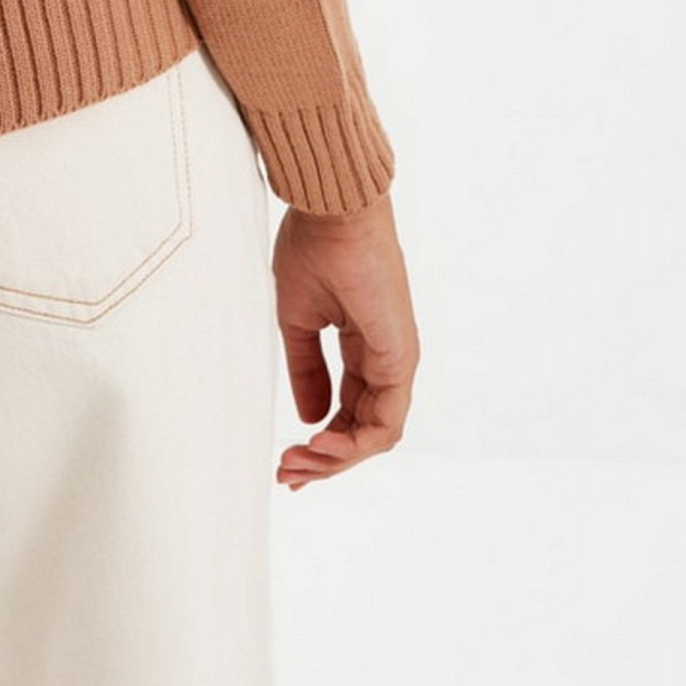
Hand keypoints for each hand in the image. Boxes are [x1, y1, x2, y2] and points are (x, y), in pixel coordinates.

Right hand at [271, 190, 418, 488]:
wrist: (331, 212)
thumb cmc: (313, 249)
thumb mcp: (299, 320)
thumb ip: (307, 369)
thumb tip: (309, 416)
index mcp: (363, 347)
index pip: (347, 409)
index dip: (319, 440)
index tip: (284, 459)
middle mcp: (386, 360)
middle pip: (362, 430)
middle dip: (324, 460)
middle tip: (287, 474)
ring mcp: (397, 362)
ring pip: (375, 435)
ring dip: (335, 458)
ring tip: (297, 463)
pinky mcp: (400, 360)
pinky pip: (385, 422)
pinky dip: (353, 444)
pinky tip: (319, 445)